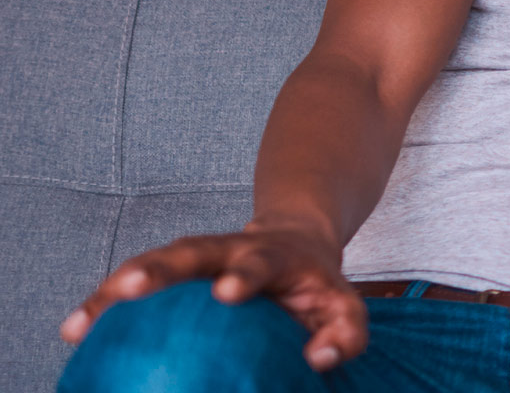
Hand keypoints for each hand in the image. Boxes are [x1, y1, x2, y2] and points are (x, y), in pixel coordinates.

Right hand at [58, 220, 365, 370]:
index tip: (226, 292)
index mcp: (272, 256)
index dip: (244, 275)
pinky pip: (132, 284)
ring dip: (116, 288)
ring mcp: (194, 255)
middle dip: (160, 267)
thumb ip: (345, 333)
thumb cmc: (318, 286)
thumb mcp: (345, 306)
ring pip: (152, 262)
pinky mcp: (170, 268)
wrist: (295, 240)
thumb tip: (318, 359)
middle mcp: (227, 249)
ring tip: (82, 322)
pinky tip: (74, 332)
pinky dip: (103, 304)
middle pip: (190, 251)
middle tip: (130, 288)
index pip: (259, 262)